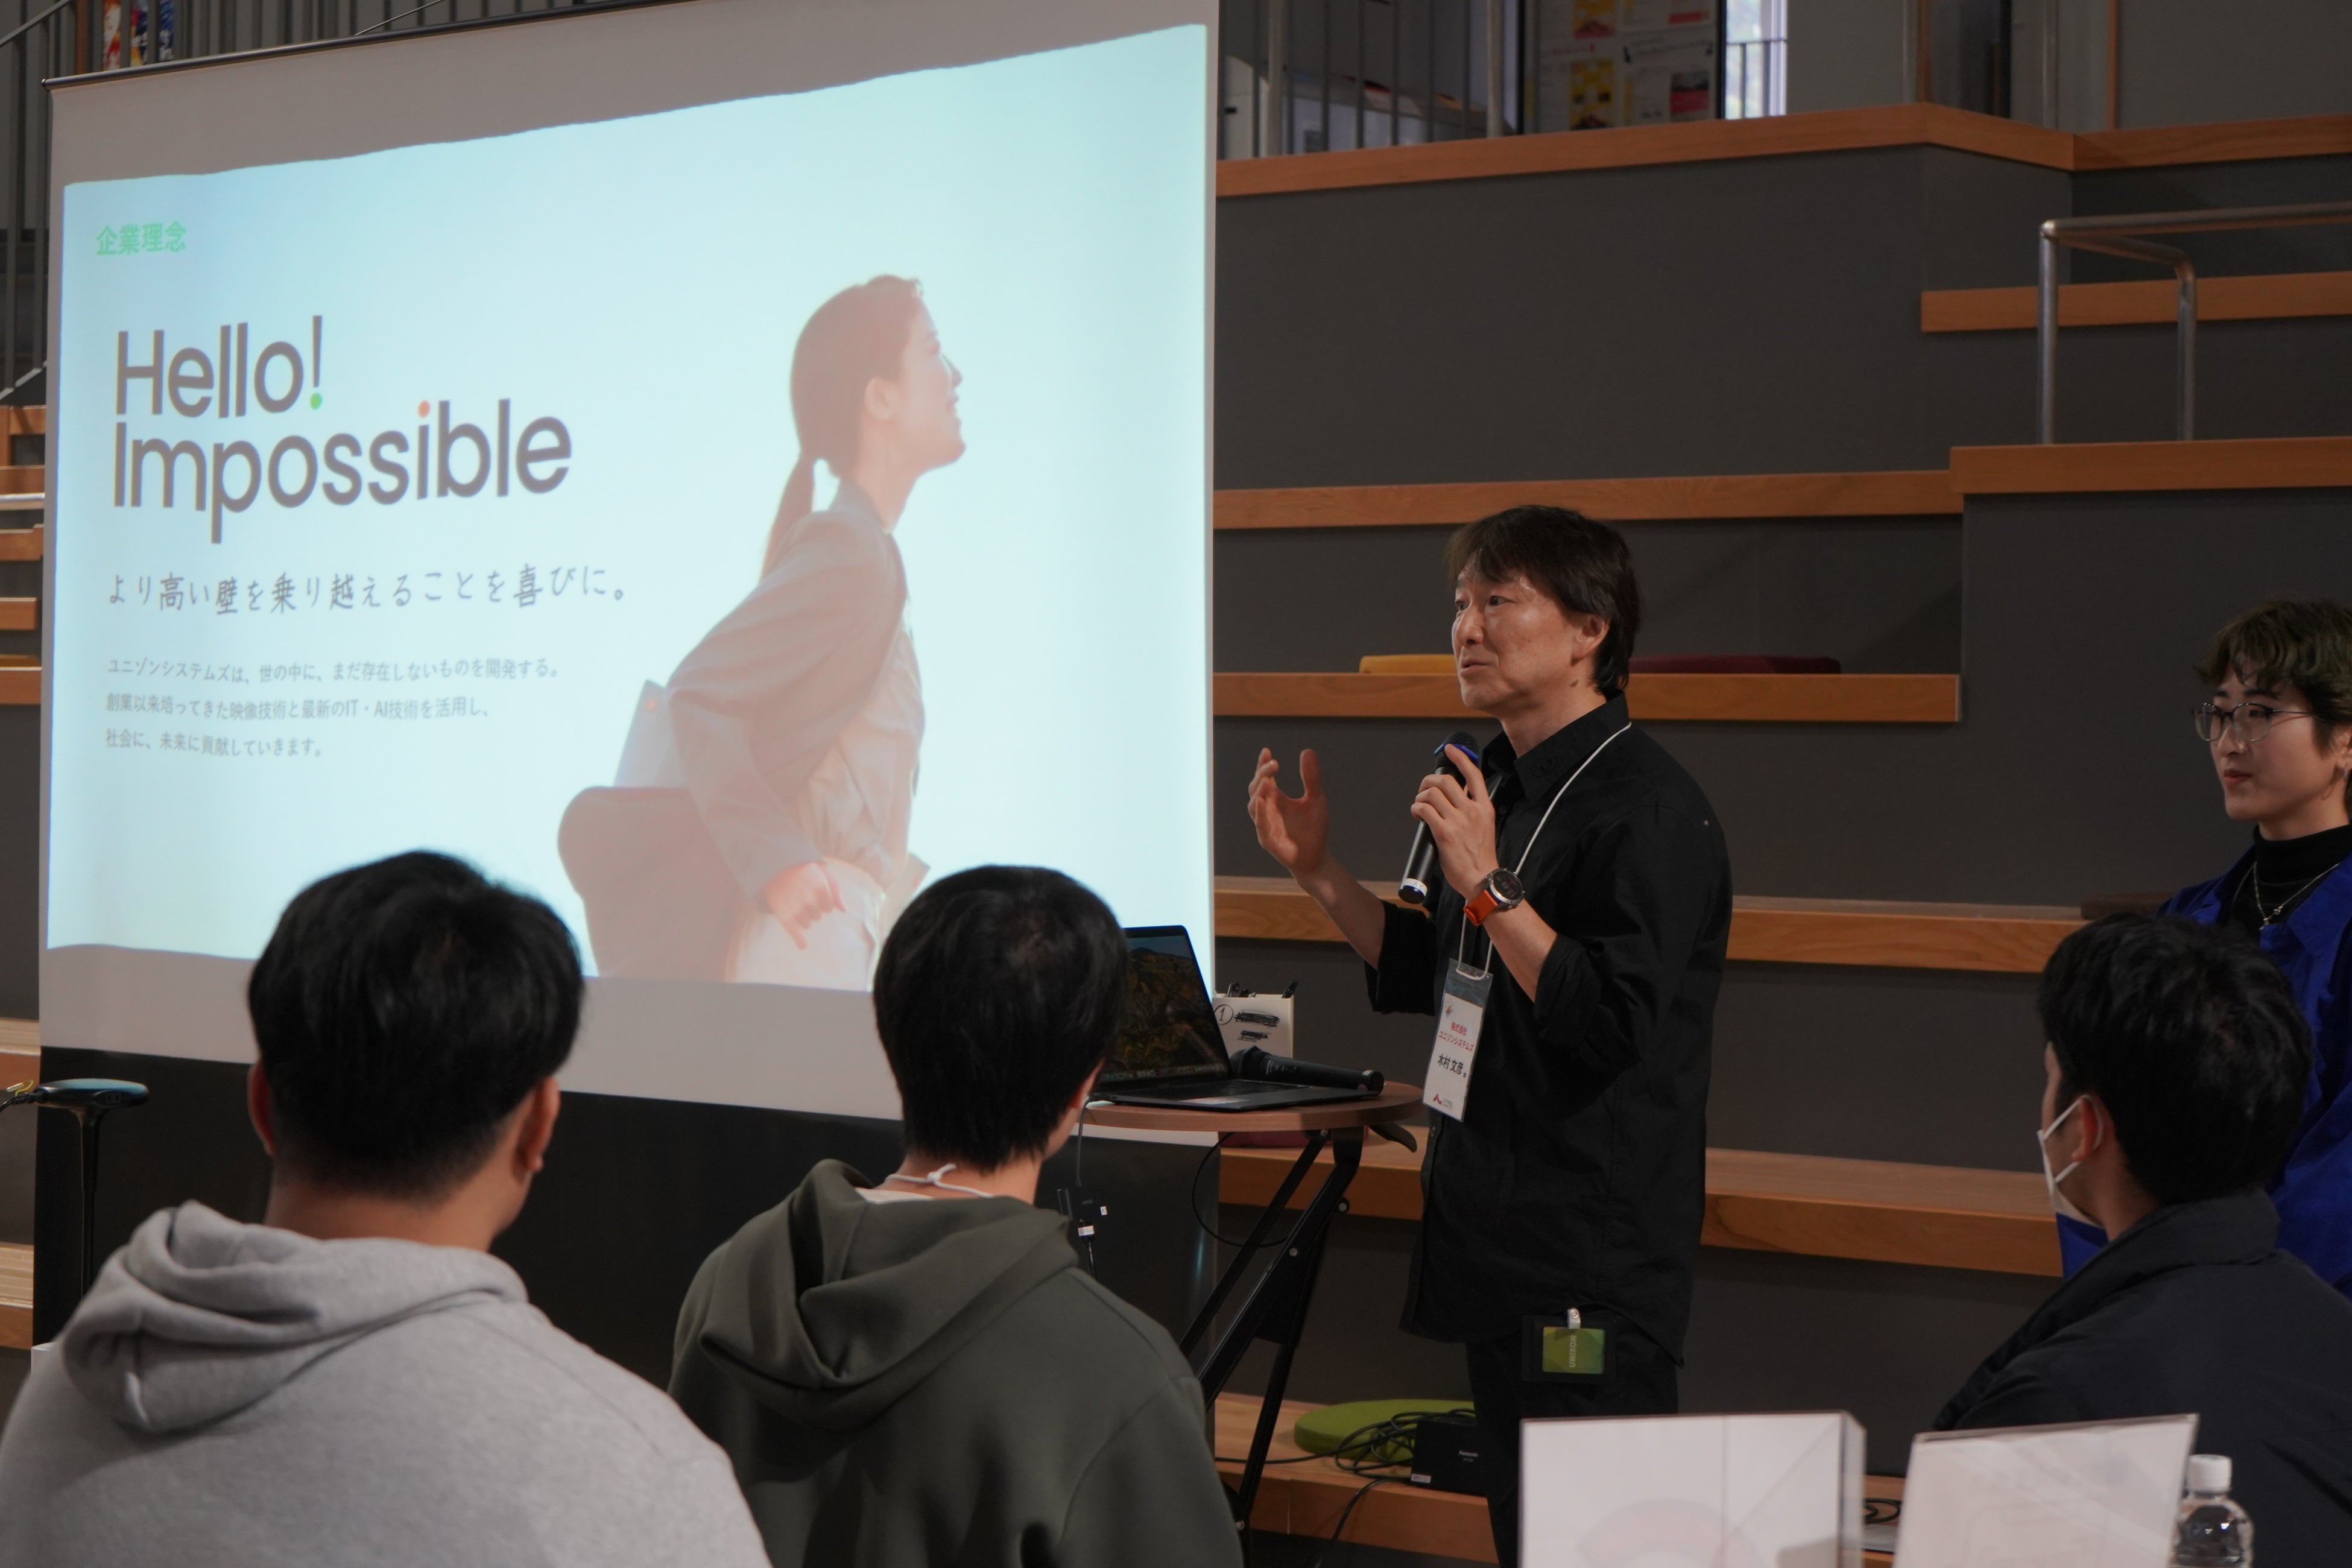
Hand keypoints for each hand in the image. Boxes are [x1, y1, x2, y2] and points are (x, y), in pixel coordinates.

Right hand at [762, 860, 841, 948]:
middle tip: (802, 899)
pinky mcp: (783, 913)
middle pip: (818, 915)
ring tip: (795, 908)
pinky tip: (802, 945)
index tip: (815, 896)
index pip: (828, 907)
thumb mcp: (822, 872)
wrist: (775, 865)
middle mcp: (808, 898)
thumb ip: (835, 890)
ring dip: (805, 919)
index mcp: (820, 887)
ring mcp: (795, 907)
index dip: (823, 903)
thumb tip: (844, 910)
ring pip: (807, 923)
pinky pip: (793, 930)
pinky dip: (799, 939)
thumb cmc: (802, 868)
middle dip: (813, 910)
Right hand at [1247, 747, 1330, 880]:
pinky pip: (1260, 825)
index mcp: (1276, 798)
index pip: (1264, 778)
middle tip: (1273, 764)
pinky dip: (1259, 813)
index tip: (1267, 751)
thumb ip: (1311, 777)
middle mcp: (1267, 809)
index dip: (1263, 765)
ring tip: (1266, 780)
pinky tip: (1262, 801)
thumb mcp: (1315, 798)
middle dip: (1262, 774)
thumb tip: (1307, 750)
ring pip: (1253, 806)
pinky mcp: (1267, 840)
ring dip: (1258, 792)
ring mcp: (1265, 825)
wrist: (1317, 857)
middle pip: (1256, 788)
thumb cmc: (1314, 828)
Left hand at [1411, 745, 1499, 899]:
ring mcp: (1458, 821)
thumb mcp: (1484, 827)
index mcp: (1485, 807)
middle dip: (1429, 780)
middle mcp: (1472, 810)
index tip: (1450, 749)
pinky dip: (1416, 808)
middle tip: (1424, 789)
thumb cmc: (1480, 857)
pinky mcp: (1444, 832)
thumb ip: (1472, 811)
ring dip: (1420, 796)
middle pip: (1447, 780)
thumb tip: (1451, 802)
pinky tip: (1416, 814)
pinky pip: (1424, 810)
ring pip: (1433, 793)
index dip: (1460, 758)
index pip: (1474, 774)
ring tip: (1419, 805)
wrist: (1482, 879)